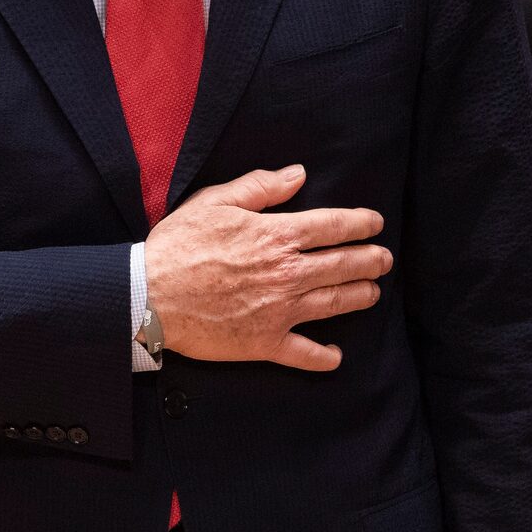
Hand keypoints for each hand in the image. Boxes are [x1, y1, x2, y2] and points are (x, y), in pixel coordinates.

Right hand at [143, 165, 390, 371]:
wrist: (147, 297)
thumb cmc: (177, 247)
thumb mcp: (213, 203)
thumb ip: (259, 187)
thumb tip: (298, 175)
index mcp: (276, 236)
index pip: (334, 226)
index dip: (361, 223)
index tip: (375, 223)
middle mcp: (287, 274)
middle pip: (345, 264)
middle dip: (372, 260)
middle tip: (383, 259)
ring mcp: (280, 311)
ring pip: (335, 303)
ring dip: (361, 296)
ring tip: (372, 292)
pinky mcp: (265, 342)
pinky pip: (305, 354)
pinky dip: (325, 356)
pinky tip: (336, 356)